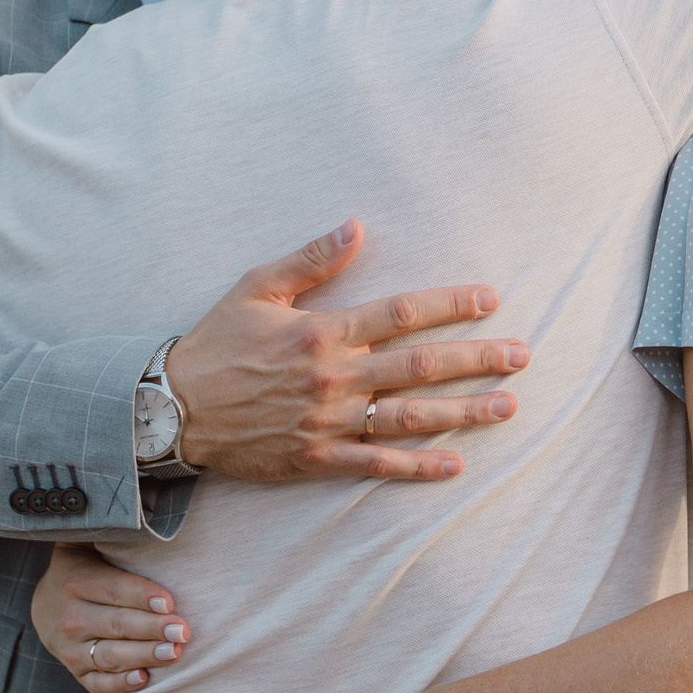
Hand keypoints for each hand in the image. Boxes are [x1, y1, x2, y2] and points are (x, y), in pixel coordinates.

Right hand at [33, 544, 188, 692]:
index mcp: (76, 581)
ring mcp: (69, 648)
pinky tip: (144, 678)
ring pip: (109, 656)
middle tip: (182, 631)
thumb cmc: (83, 567)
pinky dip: (120, 684)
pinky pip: (97, 684)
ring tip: (172, 653)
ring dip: (143, 657)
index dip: (142, 596)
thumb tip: (147, 517)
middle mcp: (70, 617)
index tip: (170, 603)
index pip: (114, 589)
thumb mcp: (88, 543)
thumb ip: (112, 534)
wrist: (45, 601)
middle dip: (152, 630)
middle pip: (116, 625)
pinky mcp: (74, 670)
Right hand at [170, 219, 529, 481]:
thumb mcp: (257, 288)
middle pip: (420, 366)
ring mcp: (328, 422)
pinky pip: (376, 465)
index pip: (402, 313)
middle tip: (522, 356)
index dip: (450, 305)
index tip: (490, 299)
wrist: (169, 411)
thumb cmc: (216, 343)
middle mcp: (334, 378)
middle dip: (477, 359)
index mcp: (324, 333)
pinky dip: (417, 466)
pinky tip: (455, 464)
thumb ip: (311, 260)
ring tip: (507, 407)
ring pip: (408, 416)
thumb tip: (356, 227)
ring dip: (462, 412)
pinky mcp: (316, 459)